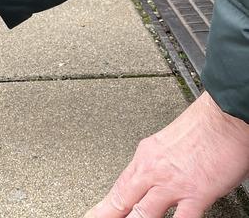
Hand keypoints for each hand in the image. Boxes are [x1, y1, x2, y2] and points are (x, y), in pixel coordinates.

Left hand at [86, 92, 248, 217]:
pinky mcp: (196, 194)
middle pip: (122, 200)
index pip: (119, 187)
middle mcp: (154, 170)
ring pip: (143, 213)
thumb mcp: (166, 143)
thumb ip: (158, 162)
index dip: (104, 206)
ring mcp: (173, 184)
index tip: (96, 214)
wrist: (226, 116)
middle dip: (108, 215)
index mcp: (145, 156)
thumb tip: (153, 177)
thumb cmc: (204, 125)